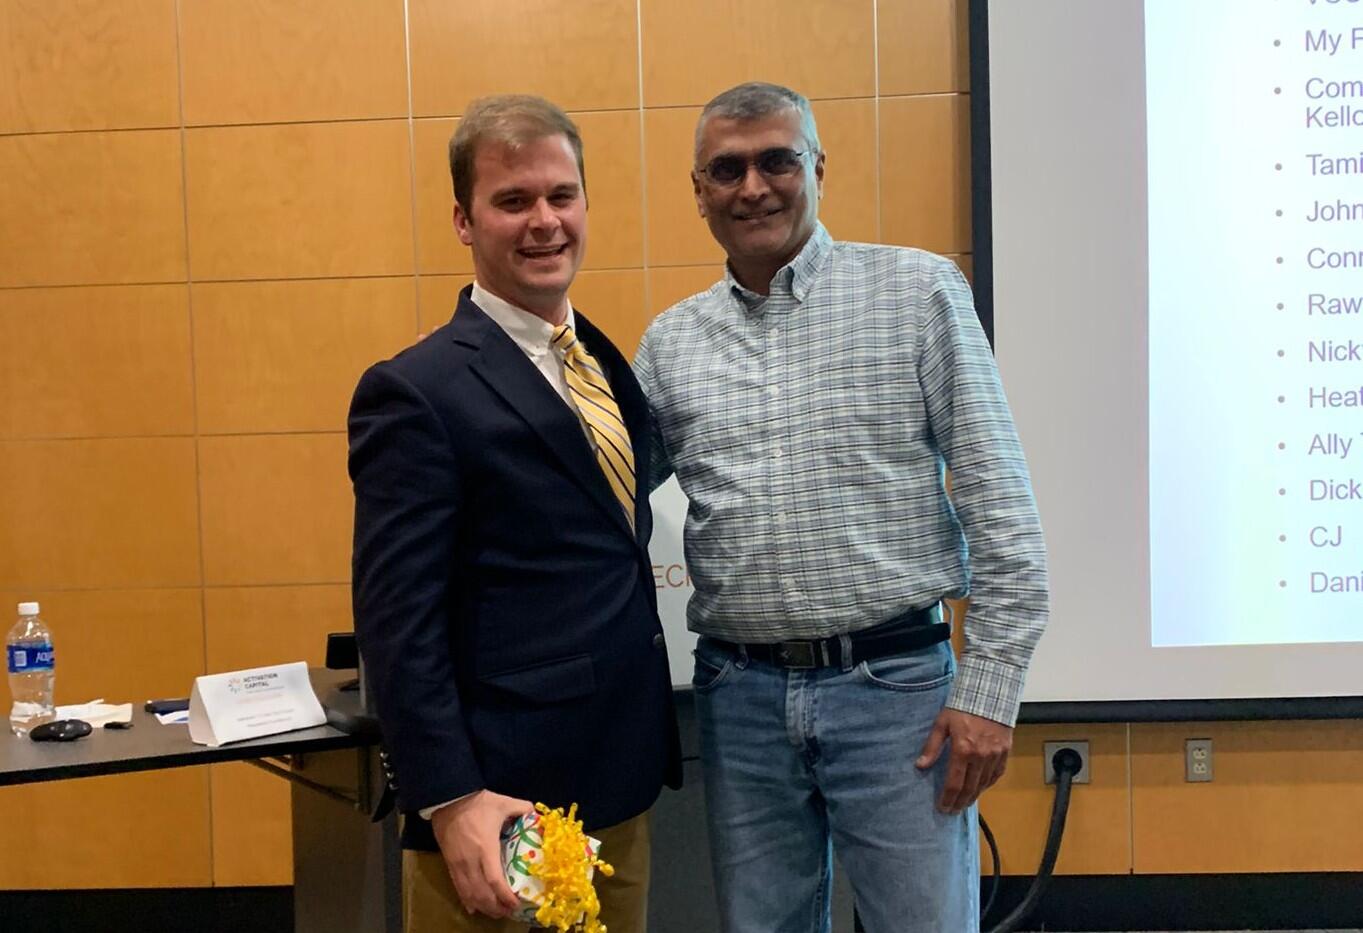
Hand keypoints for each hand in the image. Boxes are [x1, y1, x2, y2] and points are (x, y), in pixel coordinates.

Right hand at [429, 789, 533, 916]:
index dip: (505, 896)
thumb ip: (522, 808)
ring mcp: (458, 864)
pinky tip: (473, 908)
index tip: (516, 903)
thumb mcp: (502, 802)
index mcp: (486, 848)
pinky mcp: (449, 864)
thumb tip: (537, 815)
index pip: (494, 880)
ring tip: (495, 913)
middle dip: (496, 907)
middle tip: (508, 912)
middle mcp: (471, 861)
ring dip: (483, 907)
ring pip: (469, 894)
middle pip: (482, 893)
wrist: (448, 799)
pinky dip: (467, 900)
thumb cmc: (477, 803)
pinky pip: (458, 887)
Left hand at [915, 708, 1011, 813]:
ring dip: (973, 796)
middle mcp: (980, 756)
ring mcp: (995, 755)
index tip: (942, 807)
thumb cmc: (961, 706)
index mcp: (963, 750)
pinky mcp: (1005, 751)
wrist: (989, 693)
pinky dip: (987, 784)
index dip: (948, 798)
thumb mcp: (941, 723)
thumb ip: (932, 746)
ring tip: (963, 803)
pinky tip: (980, 788)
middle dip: (959, 802)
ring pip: (984, 784)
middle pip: (970, 788)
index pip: (954, 783)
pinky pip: (997, 774)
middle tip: (952, 810)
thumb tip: (920, 765)